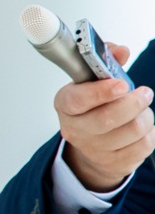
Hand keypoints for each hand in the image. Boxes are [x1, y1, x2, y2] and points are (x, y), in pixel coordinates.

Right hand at [58, 43, 153, 190]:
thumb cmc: (94, 107)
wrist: (91, 144)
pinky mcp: (114, 162)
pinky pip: (144, 146)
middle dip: (134, 102)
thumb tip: (121, 51)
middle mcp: (76, 129)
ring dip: (145, 117)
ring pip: (132, 130)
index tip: (121, 84)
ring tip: (142, 110)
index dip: (100, 92)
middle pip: (109, 118)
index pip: (78, 99)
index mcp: (66, 104)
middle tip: (144, 93)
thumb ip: (106, 61)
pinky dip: (150, 133)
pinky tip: (143, 127)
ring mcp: (94, 148)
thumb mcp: (93, 81)